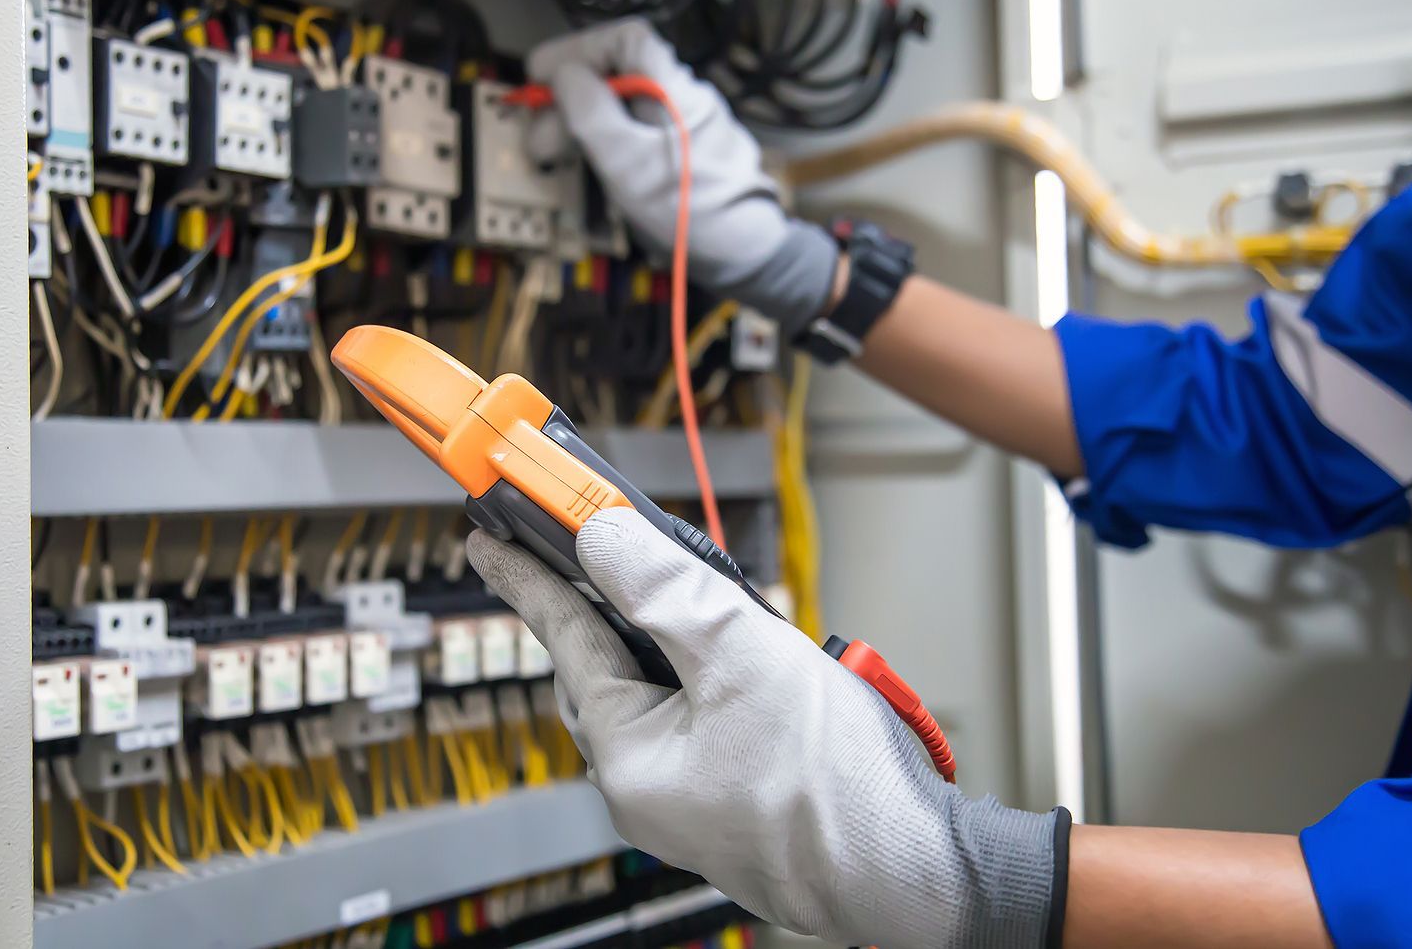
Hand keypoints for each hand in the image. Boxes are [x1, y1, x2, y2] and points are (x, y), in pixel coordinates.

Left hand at [467, 508, 1062, 948]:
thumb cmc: (836, 793)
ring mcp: (695, 797)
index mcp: (629, 758)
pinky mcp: (740, 799)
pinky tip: (759, 665)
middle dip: (612, 606)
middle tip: (598, 552)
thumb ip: (664, 588)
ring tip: (711, 606)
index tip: (492, 540)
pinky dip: (714, 679)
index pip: (565, 639)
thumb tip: (602, 538)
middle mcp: (650, 786)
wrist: (920, 875)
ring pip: (662, 694)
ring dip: (678, 641)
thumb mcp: (739, 656)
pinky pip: (704, 720)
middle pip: (608, 668)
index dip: (531, 575)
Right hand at [526, 18, 838, 335]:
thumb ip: (593, 114)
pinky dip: (601, 140)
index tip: (540, 75)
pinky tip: (584, 162)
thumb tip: (564, 74)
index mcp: (674, 87)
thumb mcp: (628, 163)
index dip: (577, 49)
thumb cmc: (688, 209)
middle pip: (616, 73)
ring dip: (580, 121)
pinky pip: (633, 130)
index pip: (623, 39)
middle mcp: (681, 96)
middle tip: (536, 135)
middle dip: (569, 97)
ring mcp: (681, 125)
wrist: (744, 254)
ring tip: (549, 152)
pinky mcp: (680, 152)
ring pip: (620, 104)